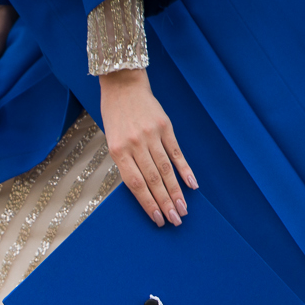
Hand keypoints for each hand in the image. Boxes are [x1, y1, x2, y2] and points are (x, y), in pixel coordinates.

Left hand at [99, 68, 197, 226]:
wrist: (122, 84)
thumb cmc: (115, 116)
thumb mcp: (112, 141)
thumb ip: (126, 163)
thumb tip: (143, 189)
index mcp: (118, 150)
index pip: (135, 184)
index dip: (148, 203)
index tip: (157, 219)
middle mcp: (135, 144)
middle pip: (153, 180)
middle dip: (165, 203)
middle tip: (175, 220)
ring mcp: (152, 135)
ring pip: (166, 169)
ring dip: (176, 192)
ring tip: (183, 209)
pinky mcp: (165, 126)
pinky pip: (176, 152)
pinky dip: (185, 169)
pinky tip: (192, 185)